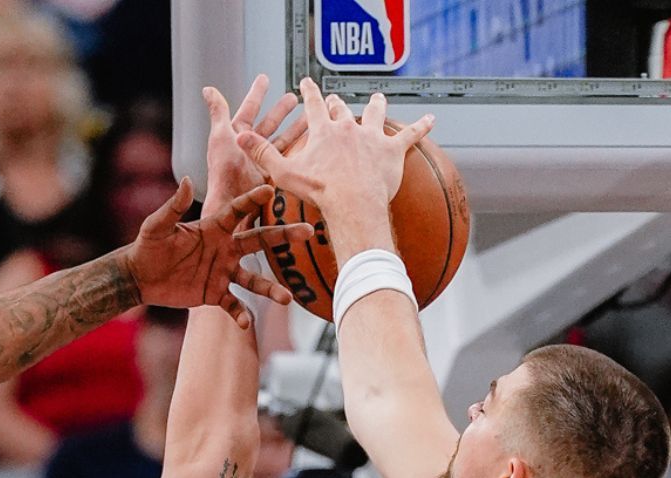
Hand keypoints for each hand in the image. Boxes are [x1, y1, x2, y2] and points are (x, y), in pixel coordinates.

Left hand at [125, 178, 310, 328]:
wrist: (140, 277)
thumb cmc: (148, 246)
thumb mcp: (157, 225)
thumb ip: (173, 206)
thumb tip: (188, 180)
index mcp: (214, 228)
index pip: (239, 211)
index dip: (253, 200)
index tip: (270, 188)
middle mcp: (225, 249)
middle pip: (260, 241)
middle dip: (284, 237)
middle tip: (308, 231)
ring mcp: (223, 272)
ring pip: (254, 280)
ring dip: (270, 289)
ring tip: (288, 299)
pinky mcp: (215, 294)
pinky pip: (233, 305)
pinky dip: (241, 314)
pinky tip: (247, 324)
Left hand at [202, 76, 303, 218]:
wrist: (234, 205)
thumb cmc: (223, 172)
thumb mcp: (220, 136)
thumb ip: (218, 112)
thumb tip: (209, 90)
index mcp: (236, 135)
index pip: (249, 108)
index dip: (257, 93)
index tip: (264, 79)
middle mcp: (250, 147)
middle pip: (269, 123)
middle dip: (281, 110)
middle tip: (294, 97)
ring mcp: (262, 160)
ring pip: (282, 138)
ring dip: (295, 126)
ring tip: (309, 116)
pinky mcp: (273, 173)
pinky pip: (289, 156)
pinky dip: (300, 147)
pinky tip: (311, 138)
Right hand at [238, 79, 432, 210]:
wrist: (352, 203)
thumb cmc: (318, 191)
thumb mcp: (283, 173)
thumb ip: (261, 153)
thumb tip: (237, 137)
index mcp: (323, 130)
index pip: (313, 105)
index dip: (309, 92)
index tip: (307, 82)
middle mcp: (348, 127)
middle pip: (342, 108)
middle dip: (336, 102)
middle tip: (333, 98)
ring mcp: (372, 137)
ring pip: (375, 114)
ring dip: (376, 105)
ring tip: (378, 98)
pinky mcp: (392, 151)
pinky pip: (410, 135)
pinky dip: (422, 127)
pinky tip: (433, 119)